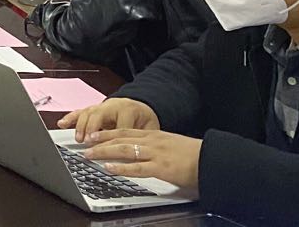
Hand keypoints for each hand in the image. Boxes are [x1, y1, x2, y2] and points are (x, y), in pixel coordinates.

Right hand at [60, 98, 159, 142]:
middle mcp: (113, 106)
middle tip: (88, 143)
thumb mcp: (150, 130)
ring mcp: (102, 106)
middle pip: (99, 117)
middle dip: (92, 130)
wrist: (142, 105)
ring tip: (79, 139)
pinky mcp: (94, 109)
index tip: (110, 151)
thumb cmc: (145, 119)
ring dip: (81, 126)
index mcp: (129, 110)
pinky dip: (70, 118)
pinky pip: (80, 111)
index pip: (119, 126)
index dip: (114, 139)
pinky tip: (62, 124)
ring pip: (88, 113)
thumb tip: (135, 156)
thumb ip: (142, 141)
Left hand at [83, 128, 201, 193]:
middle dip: (101, 140)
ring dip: (105, 152)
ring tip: (90, 155)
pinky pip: (137, 167)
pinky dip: (121, 168)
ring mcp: (155, 153)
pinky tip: (109, 169)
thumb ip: (156, 148)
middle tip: (86, 143)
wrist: (212, 159)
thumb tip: (143, 153)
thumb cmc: (194, 155)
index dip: (107, 132)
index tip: (94, 134)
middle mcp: (152, 140)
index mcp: (154, 135)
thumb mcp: (171, 146)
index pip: (125, 131)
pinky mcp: (161, 167)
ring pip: (124, 149)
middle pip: (120, 137)